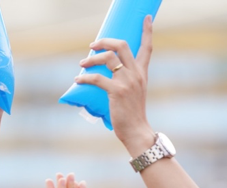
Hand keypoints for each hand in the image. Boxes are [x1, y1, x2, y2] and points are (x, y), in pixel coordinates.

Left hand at [75, 16, 155, 154]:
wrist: (136, 131)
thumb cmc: (132, 114)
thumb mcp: (134, 92)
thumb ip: (124, 80)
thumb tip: (104, 74)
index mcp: (142, 73)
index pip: (147, 47)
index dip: (147, 30)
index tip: (146, 17)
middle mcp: (136, 74)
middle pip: (121, 45)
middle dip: (104, 41)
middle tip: (92, 45)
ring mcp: (127, 81)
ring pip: (108, 57)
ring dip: (91, 58)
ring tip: (82, 63)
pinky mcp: (117, 91)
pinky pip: (97, 78)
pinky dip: (85, 78)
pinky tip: (78, 80)